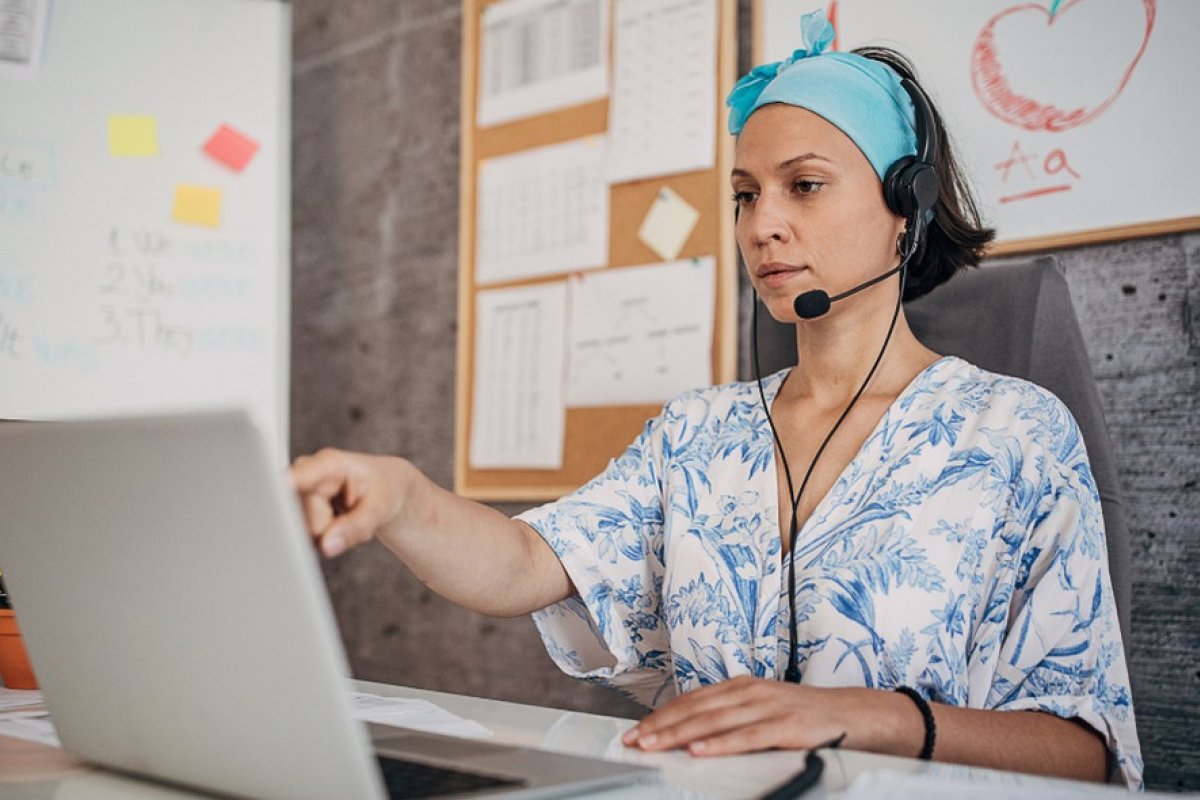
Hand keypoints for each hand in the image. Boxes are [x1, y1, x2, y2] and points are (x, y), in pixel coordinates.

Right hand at [288, 448, 411, 557]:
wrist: (385, 488)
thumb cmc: (383, 489)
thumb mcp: (379, 508)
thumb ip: (354, 528)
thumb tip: (327, 546)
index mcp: (328, 464)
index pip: (299, 477)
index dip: (284, 488)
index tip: (276, 493)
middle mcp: (304, 474)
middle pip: (302, 518)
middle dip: (326, 529)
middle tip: (351, 516)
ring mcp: (296, 491)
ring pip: (300, 531)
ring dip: (326, 535)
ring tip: (345, 519)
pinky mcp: (293, 508)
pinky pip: (303, 536)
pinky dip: (322, 538)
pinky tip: (335, 523)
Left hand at [621, 676, 885, 756]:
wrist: (853, 713)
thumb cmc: (805, 715)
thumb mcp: (762, 708)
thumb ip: (731, 717)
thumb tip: (692, 733)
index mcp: (742, 686)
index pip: (692, 700)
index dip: (662, 715)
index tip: (637, 730)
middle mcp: (750, 692)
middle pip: (696, 709)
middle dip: (661, 726)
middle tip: (634, 740)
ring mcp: (768, 707)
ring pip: (715, 721)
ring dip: (680, 735)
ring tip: (655, 746)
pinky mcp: (786, 726)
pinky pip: (747, 737)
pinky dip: (721, 744)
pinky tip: (700, 752)